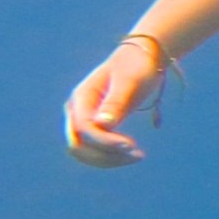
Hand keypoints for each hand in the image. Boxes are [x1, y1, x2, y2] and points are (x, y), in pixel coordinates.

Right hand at [63, 40, 167, 167]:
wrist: (142, 58)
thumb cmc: (137, 66)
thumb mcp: (130, 81)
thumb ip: (116, 102)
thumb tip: (102, 125)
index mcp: (82, 97)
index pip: (84, 128)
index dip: (105, 141)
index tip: (132, 145)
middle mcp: (77, 110)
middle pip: (78, 145)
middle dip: (106, 155)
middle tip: (138, 154)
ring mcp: (83, 119)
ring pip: (84, 152)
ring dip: (109, 160)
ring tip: (138, 155)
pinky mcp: (95, 127)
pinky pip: (95, 149)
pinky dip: (111, 156)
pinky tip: (134, 153)